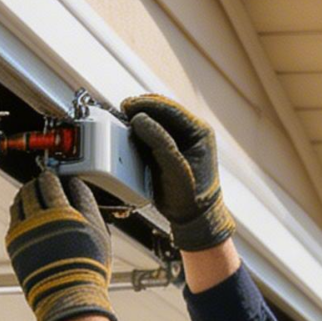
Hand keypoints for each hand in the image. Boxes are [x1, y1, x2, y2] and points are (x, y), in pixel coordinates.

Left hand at [5, 172, 115, 320]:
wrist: (69, 295)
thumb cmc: (88, 267)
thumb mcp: (99, 233)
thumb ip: (88, 206)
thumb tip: (77, 188)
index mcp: (64, 213)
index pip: (57, 182)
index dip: (61, 178)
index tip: (63, 179)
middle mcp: (41, 217)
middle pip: (36, 186)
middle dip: (42, 181)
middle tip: (47, 182)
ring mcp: (24, 229)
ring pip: (20, 198)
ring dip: (27, 193)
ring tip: (34, 194)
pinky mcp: (13, 242)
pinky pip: (13, 217)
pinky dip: (19, 210)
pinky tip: (27, 213)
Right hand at [120, 93, 235, 252]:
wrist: (193, 216)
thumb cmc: (189, 197)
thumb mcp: (174, 169)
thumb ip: (159, 142)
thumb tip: (140, 119)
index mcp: (200, 131)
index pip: (170, 108)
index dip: (147, 104)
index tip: (127, 105)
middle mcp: (193, 131)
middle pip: (163, 109)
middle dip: (141, 108)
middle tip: (122, 109)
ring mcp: (182, 138)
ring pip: (157, 118)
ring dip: (140, 117)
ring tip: (123, 118)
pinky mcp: (171, 146)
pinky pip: (154, 131)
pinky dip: (140, 129)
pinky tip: (129, 130)